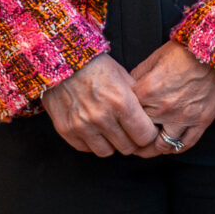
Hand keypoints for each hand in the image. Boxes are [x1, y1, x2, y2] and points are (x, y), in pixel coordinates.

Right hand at [39, 53, 158, 156]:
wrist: (63, 61)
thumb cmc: (96, 66)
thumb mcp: (124, 77)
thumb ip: (137, 100)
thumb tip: (150, 118)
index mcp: (122, 102)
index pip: (145, 136)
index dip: (148, 135)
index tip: (146, 131)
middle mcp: (102, 117)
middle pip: (127, 147)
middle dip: (131, 140)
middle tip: (128, 131)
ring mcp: (82, 125)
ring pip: (107, 152)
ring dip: (111, 144)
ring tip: (110, 130)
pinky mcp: (66, 130)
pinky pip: (86, 148)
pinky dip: (92, 142)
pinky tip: (94, 129)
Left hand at [129, 40, 214, 155]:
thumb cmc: (187, 51)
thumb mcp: (156, 57)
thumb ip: (138, 74)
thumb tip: (128, 87)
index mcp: (147, 91)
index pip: (126, 114)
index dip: (122, 117)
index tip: (121, 121)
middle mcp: (163, 108)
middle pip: (140, 133)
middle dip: (133, 136)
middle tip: (129, 138)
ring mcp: (183, 118)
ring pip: (161, 146)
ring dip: (151, 150)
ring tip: (146, 148)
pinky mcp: (201, 122)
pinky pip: (184, 145)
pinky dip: (174, 149)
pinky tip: (168, 146)